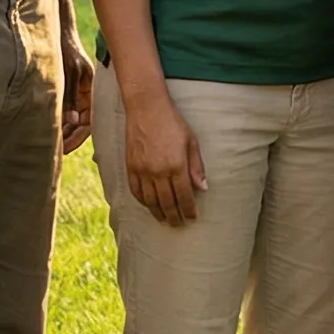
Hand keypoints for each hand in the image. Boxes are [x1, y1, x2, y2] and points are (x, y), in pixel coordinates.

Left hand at [59, 37, 95, 155]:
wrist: (59, 32)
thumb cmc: (66, 50)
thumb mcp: (69, 73)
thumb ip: (70, 98)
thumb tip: (74, 122)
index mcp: (94, 91)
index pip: (90, 123)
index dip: (77, 138)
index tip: (63, 149)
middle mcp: (88, 95)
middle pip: (82, 125)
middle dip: (70, 138)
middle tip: (54, 151)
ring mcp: (79, 94)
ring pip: (73, 120)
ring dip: (63, 131)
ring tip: (49, 144)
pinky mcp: (70, 91)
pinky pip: (67, 111)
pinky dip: (59, 121)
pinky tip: (47, 129)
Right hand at [123, 88, 205, 225]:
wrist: (146, 108)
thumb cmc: (172, 122)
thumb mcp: (191, 142)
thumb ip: (196, 167)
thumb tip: (203, 188)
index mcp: (176, 165)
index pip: (184, 196)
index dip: (189, 210)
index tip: (192, 217)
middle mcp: (158, 171)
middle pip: (167, 202)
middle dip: (174, 216)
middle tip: (179, 225)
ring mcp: (142, 171)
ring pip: (150, 201)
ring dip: (158, 213)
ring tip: (165, 220)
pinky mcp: (130, 167)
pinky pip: (136, 191)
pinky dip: (143, 202)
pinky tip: (149, 206)